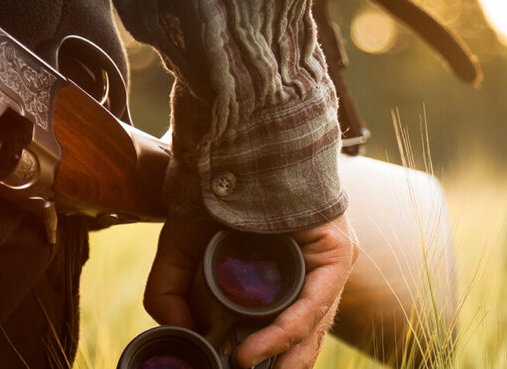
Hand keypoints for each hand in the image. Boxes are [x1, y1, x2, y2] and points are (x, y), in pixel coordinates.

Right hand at [143, 213, 359, 367]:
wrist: (229, 143)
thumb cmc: (210, 194)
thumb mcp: (179, 249)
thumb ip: (170, 293)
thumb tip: (180, 333)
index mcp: (284, 273)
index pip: (284, 329)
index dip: (264, 358)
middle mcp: (311, 270)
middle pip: (302, 335)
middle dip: (276, 366)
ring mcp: (327, 262)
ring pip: (311, 326)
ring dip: (279, 360)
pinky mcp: (336, 252)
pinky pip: (315, 303)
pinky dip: (284, 332)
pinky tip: (251, 352)